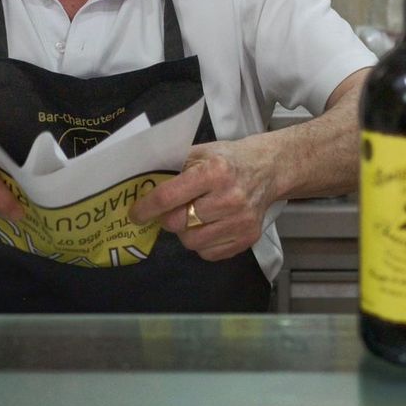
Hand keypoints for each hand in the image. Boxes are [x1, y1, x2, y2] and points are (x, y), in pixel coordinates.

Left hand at [130, 139, 278, 261]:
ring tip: (191, 218)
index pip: (169, 197)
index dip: (146, 208)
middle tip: (170, 211)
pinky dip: (202, 243)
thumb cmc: (228, 160)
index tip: (136, 214)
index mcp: (214, 172)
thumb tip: (141, 186)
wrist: (268, 169)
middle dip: (167, 218)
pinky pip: (209, 253)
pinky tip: (208, 226)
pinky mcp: (248, 238)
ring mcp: (241, 221)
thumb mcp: (201, 152)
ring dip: (184, 232)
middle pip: (179, 222)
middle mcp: (229, 198)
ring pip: (192, 242)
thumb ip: (173, 167)